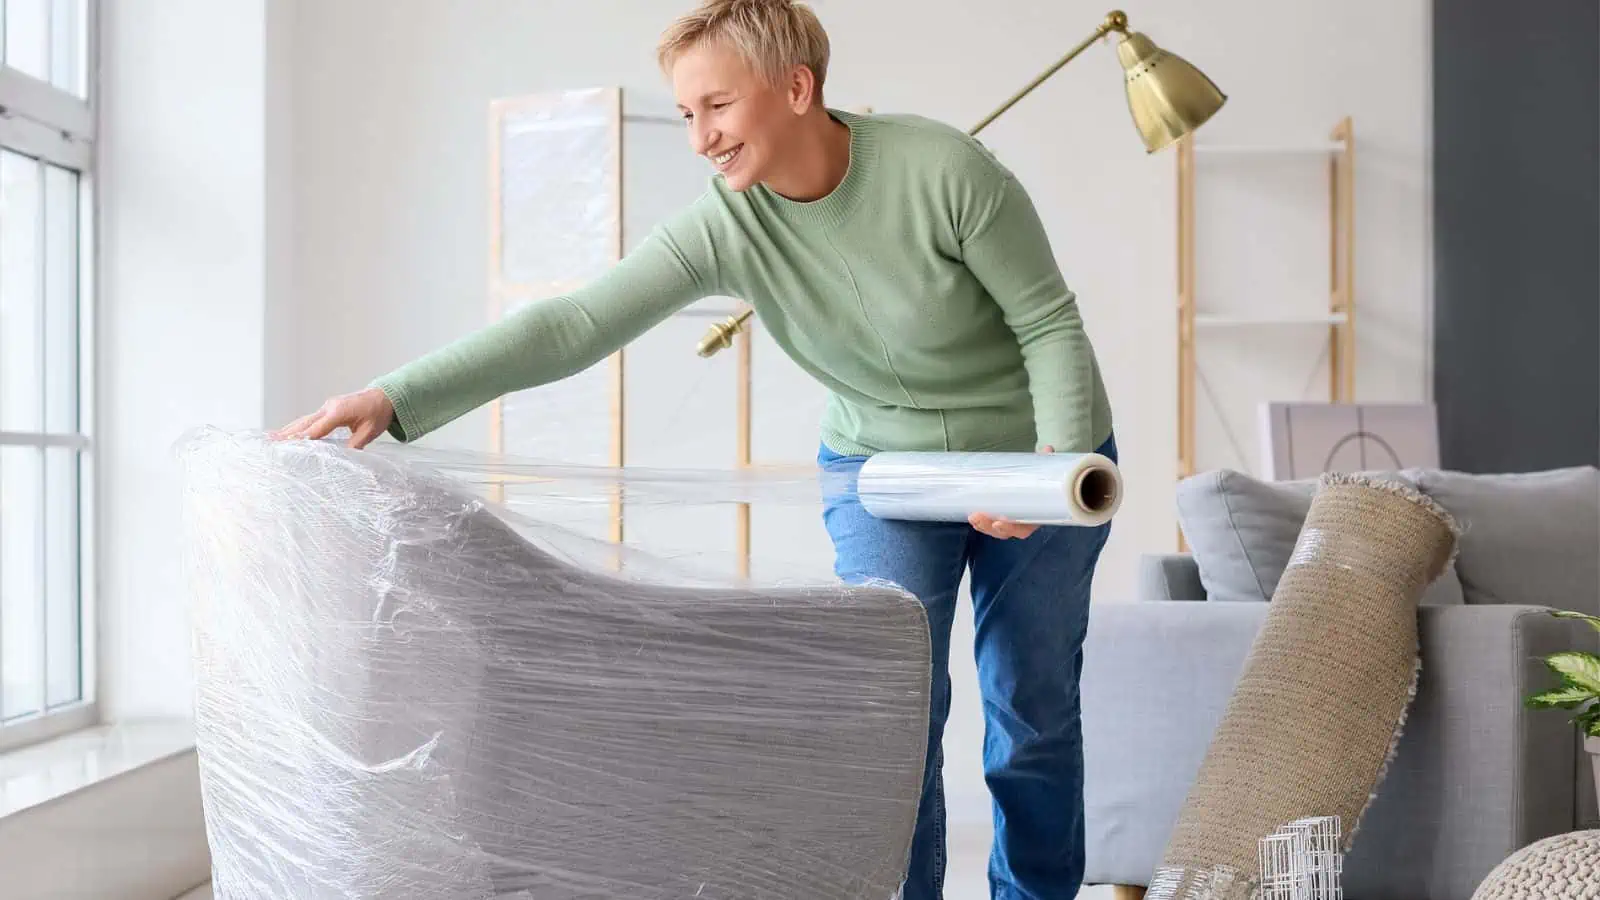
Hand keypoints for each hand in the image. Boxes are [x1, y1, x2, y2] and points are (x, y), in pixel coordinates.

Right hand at [272, 387, 394, 449]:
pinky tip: (288, 432)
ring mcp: (327, 407)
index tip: (288, 444)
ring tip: (272, 437)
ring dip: (289, 429)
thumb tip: (342, 458)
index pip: (317, 428)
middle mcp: (329, 407)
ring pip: (305, 420)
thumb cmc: (378, 413)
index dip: (303, 437)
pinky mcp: (328, 409)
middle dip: (288, 432)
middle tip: (271, 441)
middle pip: (305, 423)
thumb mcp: (370, 432)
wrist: (384, 397)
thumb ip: (355, 444)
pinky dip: (298, 426)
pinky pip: (310, 419)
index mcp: (339, 411)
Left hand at [968, 444, 1053, 539]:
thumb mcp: (1047, 472)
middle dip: (989, 527)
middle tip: (977, 516)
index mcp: (1036, 517)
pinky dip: (982, 522)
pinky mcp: (1003, 514)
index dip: (1010, 528)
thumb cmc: (1049, 482)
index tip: (999, 522)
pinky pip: (992, 523)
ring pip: (996, 530)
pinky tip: (972, 516)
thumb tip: (1047, 449)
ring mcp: (1013, 520)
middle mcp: (1024, 522)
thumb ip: (1046, 462)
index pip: (1023, 529)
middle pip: (1005, 532)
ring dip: (983, 525)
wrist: (1050, 484)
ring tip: (972, 516)